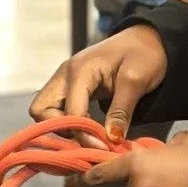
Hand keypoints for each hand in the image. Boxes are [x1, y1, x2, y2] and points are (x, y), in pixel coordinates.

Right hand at [31, 26, 169, 140]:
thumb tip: (111, 139)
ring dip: (62, 127)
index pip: (69, 112)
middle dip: (59, 130)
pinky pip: (55, 109)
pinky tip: (87, 130)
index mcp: (80, 71)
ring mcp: (64, 80)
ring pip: (44, 111)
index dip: (83, 134)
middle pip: (40, 110)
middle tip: (86, 139)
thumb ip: (121, 110)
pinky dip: (66, 123)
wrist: (147, 39)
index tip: (103, 147)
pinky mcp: (69, 87)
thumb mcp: (137, 81)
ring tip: (88, 136)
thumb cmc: (144, 55)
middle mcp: (64, 75)